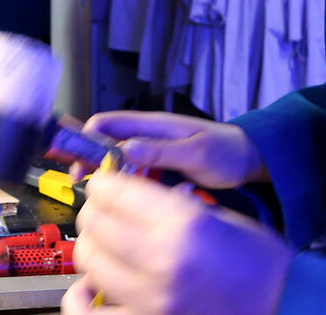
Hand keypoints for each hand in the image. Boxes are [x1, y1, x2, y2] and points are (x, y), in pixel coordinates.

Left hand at [63, 174, 290, 314]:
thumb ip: (171, 205)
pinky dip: (82, 300)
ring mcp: (152, 299)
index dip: (104, 181)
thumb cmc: (260, 263)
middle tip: (103, 208)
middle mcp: (163, 261)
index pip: (116, 192)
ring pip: (90, 262)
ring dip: (91, 247)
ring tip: (103, 242)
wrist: (284, 305)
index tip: (104, 181)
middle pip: (96, 224)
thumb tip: (127, 195)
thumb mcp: (221, 217)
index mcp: (184, 225)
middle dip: (95, 209)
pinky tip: (88, 289)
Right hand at [68, 112, 263, 188]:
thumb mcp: (196, 152)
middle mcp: (146, 135)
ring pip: (115, 161)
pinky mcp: (158, 167)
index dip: (84, 140)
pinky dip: (125, 186)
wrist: (249, 159)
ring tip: (104, 199)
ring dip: (107, 177)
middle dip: (90, 163)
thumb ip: (161, 151)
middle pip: (103, 143)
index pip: (104, 124)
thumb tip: (124, 150)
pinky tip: (128, 202)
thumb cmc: (227, 151)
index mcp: (152, 124)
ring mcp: (152, 152)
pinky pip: (132, 175)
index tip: (76, 165)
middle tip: (84, 187)